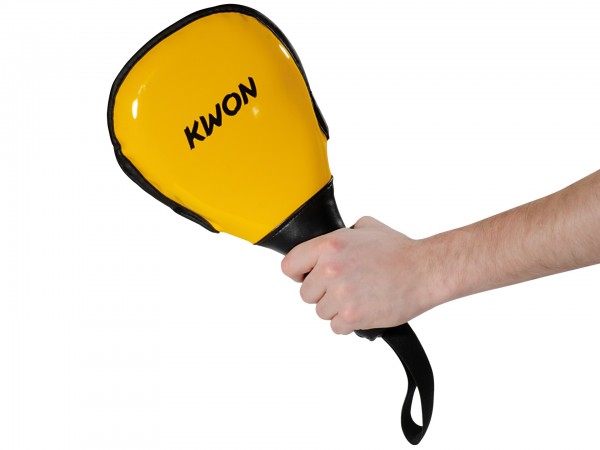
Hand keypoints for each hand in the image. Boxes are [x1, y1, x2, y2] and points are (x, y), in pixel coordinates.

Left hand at [281, 216, 440, 333]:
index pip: (289, 265)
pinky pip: (336, 327)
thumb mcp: (366, 227)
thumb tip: (328, 245)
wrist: (425, 271)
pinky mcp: (353, 316)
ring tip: (359, 297)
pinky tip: (363, 310)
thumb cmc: (400, 250)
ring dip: (337, 309)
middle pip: (306, 294)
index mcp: (329, 246)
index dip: (298, 273)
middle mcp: (330, 270)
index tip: (307, 277)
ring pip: (321, 312)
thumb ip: (341, 235)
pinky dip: (348, 323)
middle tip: (345, 287)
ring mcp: (340, 295)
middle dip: (323, 293)